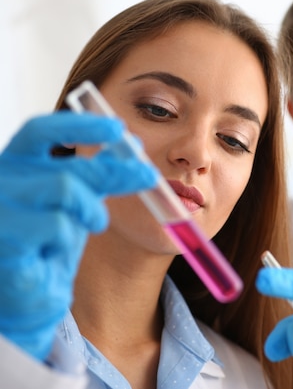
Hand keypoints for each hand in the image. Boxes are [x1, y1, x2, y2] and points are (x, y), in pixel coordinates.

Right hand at [0, 113, 156, 360]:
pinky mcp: (4, 238)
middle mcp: (0, 180)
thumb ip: (97, 173)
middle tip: (148, 176)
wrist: (25, 296)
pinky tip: (52, 252)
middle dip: (115, 172)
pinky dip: (67, 239)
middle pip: (67, 166)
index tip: (119, 128)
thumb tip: (131, 146)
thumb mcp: (76, 200)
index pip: (41, 131)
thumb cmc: (46, 243)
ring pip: (66, 190)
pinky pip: (56, 226)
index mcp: (14, 165)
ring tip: (85, 228)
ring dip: (90, 212)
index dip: (81, 125)